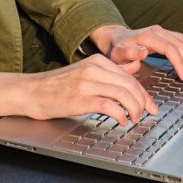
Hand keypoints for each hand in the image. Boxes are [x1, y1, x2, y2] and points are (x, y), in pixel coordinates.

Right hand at [0, 54, 157, 124]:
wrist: (31, 91)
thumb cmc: (57, 86)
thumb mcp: (85, 72)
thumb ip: (110, 72)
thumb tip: (135, 66)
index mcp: (97, 62)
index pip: (130, 77)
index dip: (144, 94)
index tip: (151, 106)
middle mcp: (94, 69)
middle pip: (131, 85)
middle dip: (143, 102)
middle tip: (147, 115)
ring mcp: (87, 83)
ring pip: (124, 94)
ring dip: (134, 110)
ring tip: (134, 119)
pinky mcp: (81, 98)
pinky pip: (109, 105)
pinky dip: (120, 115)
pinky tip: (121, 121)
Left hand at [90, 23, 182, 82]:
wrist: (116, 39)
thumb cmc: (116, 49)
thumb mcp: (118, 54)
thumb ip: (129, 54)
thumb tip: (143, 52)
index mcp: (147, 36)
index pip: (170, 48)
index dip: (180, 63)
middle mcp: (157, 31)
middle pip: (180, 45)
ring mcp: (163, 32)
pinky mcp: (167, 35)